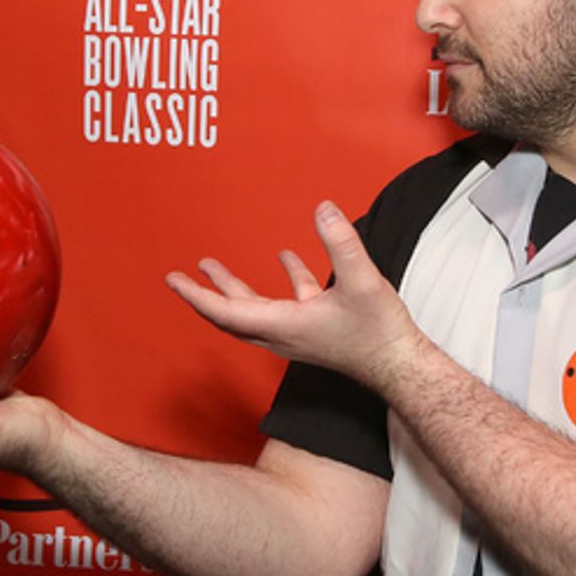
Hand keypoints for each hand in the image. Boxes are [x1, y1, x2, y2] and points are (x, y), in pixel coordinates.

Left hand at [165, 200, 427, 392]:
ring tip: (212, 266)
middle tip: (177, 278)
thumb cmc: (380, 332)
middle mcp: (283, 334)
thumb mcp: (363, 282)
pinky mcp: (315, 330)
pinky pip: (286, 305)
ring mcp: (298, 334)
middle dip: (203, 296)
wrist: (401, 366)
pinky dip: (279, 282)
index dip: (197, 296)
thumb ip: (342, 244)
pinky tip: (285, 257)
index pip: (227, 312)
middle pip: (231, 316)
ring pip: (253, 311)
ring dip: (232, 289)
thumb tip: (323, 209)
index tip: (174, 281)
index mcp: (284, 326)